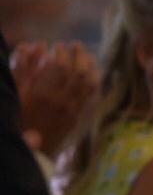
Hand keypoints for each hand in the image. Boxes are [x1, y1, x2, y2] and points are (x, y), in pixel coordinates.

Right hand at [13, 40, 97, 156]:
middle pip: (78, 72)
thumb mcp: (15, 92)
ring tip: (86, 55)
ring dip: (90, 65)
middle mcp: (61, 101)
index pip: (60, 66)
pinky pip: (92, 95)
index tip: (57, 45)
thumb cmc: (18, 117)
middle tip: (76, 45)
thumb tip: (32, 45)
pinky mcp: (77, 116)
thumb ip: (22, 68)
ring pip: (89, 83)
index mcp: (42, 94)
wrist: (28, 149)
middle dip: (79, 55)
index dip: (61, 53)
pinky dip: (94, 79)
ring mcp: (72, 110)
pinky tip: (92, 73)